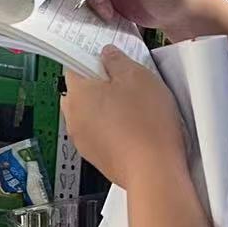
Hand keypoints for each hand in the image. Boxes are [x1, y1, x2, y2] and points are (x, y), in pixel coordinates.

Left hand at [61, 47, 185, 187]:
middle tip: (128, 82)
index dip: (93, 59)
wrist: (154, 171)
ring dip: (108, 107)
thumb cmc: (146, 126)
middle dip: (102, 84)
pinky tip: (136, 128)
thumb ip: (117, 60)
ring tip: (136, 107)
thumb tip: (108, 55)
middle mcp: (74, 117)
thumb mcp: (137, 76)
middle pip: (82, 91)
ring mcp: (83, 140)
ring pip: (92, 113)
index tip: (110, 59)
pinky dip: (113, 128)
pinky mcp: (97, 156)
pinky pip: (101, 133)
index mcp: (77, 93)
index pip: (74, 65)